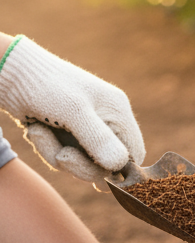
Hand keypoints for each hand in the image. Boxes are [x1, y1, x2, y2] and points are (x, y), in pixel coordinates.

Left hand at [0, 36, 144, 184]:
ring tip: (38, 132)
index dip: (118, 169)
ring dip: (56, 154)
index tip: (97, 172)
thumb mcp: (73, 111)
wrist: (8, 71)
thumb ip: (98, 138)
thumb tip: (119, 166)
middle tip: (60, 155)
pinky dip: (47, 148)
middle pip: (107, 165)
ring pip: (82, 163)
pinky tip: (36, 130)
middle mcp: (106, 122)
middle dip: (80, 165)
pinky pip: (65, 157)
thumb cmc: (44, 85)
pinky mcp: (66, 134)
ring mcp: (86, 129)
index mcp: (118, 112)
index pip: (134, 154)